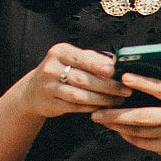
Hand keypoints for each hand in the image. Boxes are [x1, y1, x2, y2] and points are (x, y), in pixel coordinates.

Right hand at [16, 43, 130, 119]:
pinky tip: (104, 107)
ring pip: (80, 96)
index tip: (116, 73)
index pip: (82, 59)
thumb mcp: (75, 58)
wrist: (34, 90)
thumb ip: (95, 59)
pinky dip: (92, 108)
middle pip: (84, 79)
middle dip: (108, 86)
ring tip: (118, 100)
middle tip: (126, 91)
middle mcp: (51, 68)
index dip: (100, 66)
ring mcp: (48, 87)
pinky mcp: (50, 103)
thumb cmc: (63, 70)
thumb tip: (119, 64)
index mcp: (59, 52)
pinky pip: (75, 107)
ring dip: (103, 99)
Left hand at [91, 62, 160, 156]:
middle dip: (118, 115)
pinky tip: (116, 128)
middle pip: (145, 116)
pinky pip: (141, 142)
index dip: (143, 83)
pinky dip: (126, 135)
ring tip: (101, 118)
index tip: (123, 77)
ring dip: (117, 125)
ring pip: (140, 131)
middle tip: (98, 112)